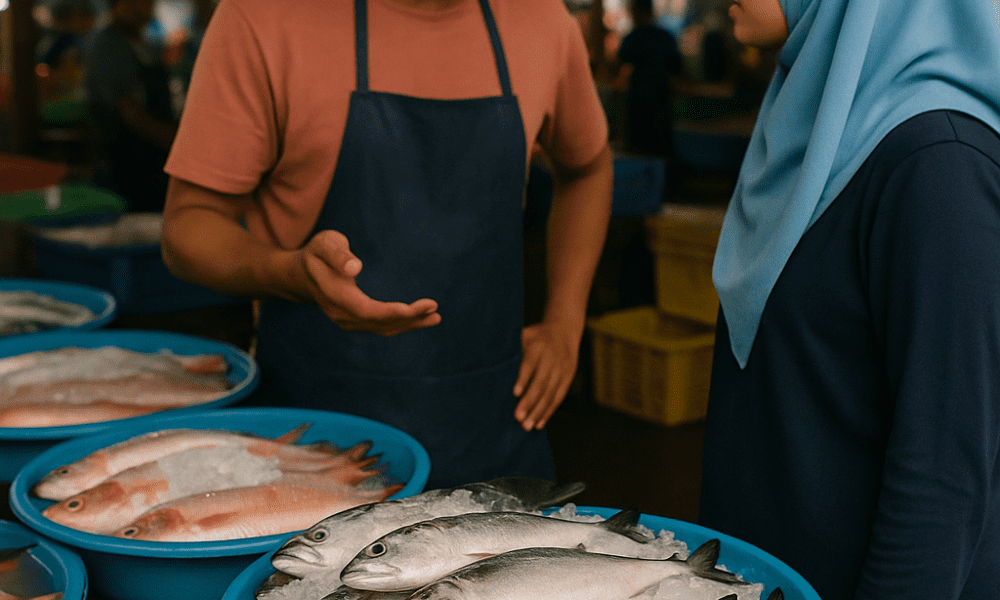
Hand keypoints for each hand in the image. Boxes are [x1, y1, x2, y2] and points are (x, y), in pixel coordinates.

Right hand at [299, 230, 440, 335]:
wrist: (301, 275)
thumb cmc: (317, 254)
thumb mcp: (324, 244)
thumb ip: (338, 254)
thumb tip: (355, 268)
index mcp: (334, 295)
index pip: (366, 310)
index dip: (391, 312)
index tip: (415, 308)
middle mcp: (341, 314)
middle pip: (379, 323)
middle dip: (408, 318)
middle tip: (434, 308)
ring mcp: (347, 321)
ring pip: (382, 328)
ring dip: (410, 324)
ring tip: (435, 317)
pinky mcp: (355, 322)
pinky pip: (381, 327)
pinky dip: (402, 325)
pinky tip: (421, 320)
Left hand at [513, 322, 580, 430]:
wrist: (565, 331)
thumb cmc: (536, 336)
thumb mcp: (525, 335)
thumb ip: (512, 347)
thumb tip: (489, 361)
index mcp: (538, 347)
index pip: (530, 364)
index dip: (523, 378)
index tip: (515, 393)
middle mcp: (551, 359)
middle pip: (540, 383)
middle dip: (529, 401)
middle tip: (518, 417)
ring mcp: (561, 370)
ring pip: (550, 394)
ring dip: (538, 411)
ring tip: (526, 426)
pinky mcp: (567, 379)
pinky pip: (558, 398)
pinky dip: (548, 412)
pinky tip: (539, 423)